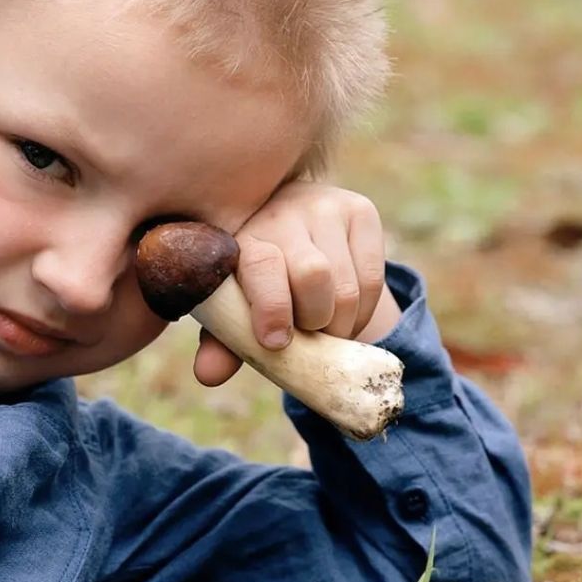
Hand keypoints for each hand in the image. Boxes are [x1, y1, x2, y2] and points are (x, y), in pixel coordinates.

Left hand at [193, 182, 401, 386]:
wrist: (292, 228)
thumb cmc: (256, 280)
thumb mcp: (235, 308)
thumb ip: (223, 341)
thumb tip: (208, 375)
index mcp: (241, 233)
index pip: (263, 265)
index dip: (272, 308)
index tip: (276, 341)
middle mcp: (283, 211)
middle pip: (314, 276)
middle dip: (313, 322)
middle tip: (306, 334)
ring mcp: (326, 206)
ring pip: (347, 287)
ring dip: (340, 326)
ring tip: (325, 328)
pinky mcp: (361, 211)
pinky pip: (373, 279)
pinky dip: (363, 313)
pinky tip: (346, 314)